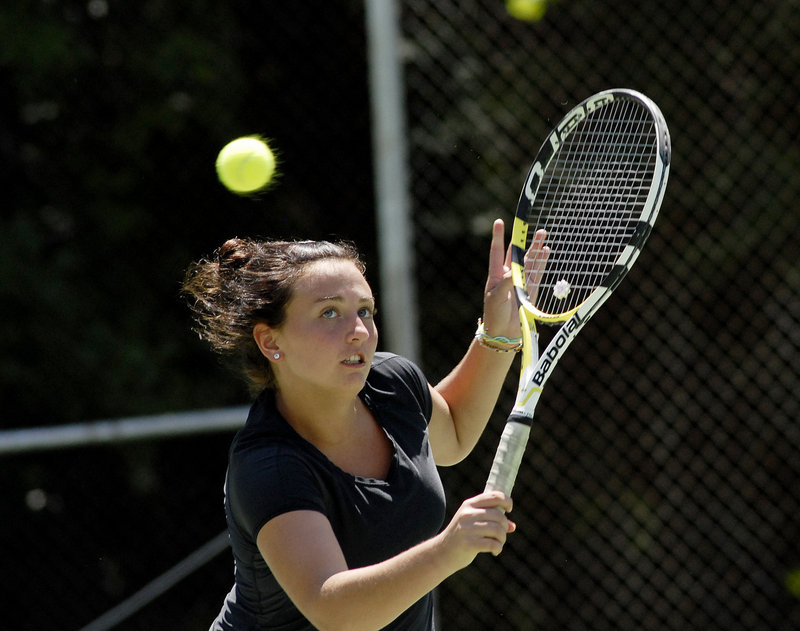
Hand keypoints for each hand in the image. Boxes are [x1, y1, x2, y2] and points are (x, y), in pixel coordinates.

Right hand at [435, 491, 515, 570]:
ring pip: (497, 530)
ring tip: (498, 544)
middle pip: (498, 515)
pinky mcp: (469, 543)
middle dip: (504, 526)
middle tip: (501, 535)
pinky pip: (492, 544)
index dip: (506, 501)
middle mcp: (468, 514)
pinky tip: (495, 551)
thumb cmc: (461, 536)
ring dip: (502, 539)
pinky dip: (498, 548)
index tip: (508, 510)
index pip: (494, 496)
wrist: (442, 552)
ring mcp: (467, 528)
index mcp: (470, 504)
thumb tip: (512, 526)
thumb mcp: (473, 523)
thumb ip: (491, 521)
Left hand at [481, 220, 548, 336]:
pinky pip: (537, 273)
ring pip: (529, 261)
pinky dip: (542, 262)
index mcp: (496, 275)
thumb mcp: (496, 296)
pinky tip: (546, 251)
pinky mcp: (530, 289)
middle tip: (531, 227)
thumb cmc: (494, 314)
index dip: (498, 237)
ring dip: (536, 248)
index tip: (498, 221)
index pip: (496, 252)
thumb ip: (507, 281)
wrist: (503, 332)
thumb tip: (516, 268)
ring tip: (543, 234)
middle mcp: (508, 275)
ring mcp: (520, 281)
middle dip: (524, 240)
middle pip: (517, 253)